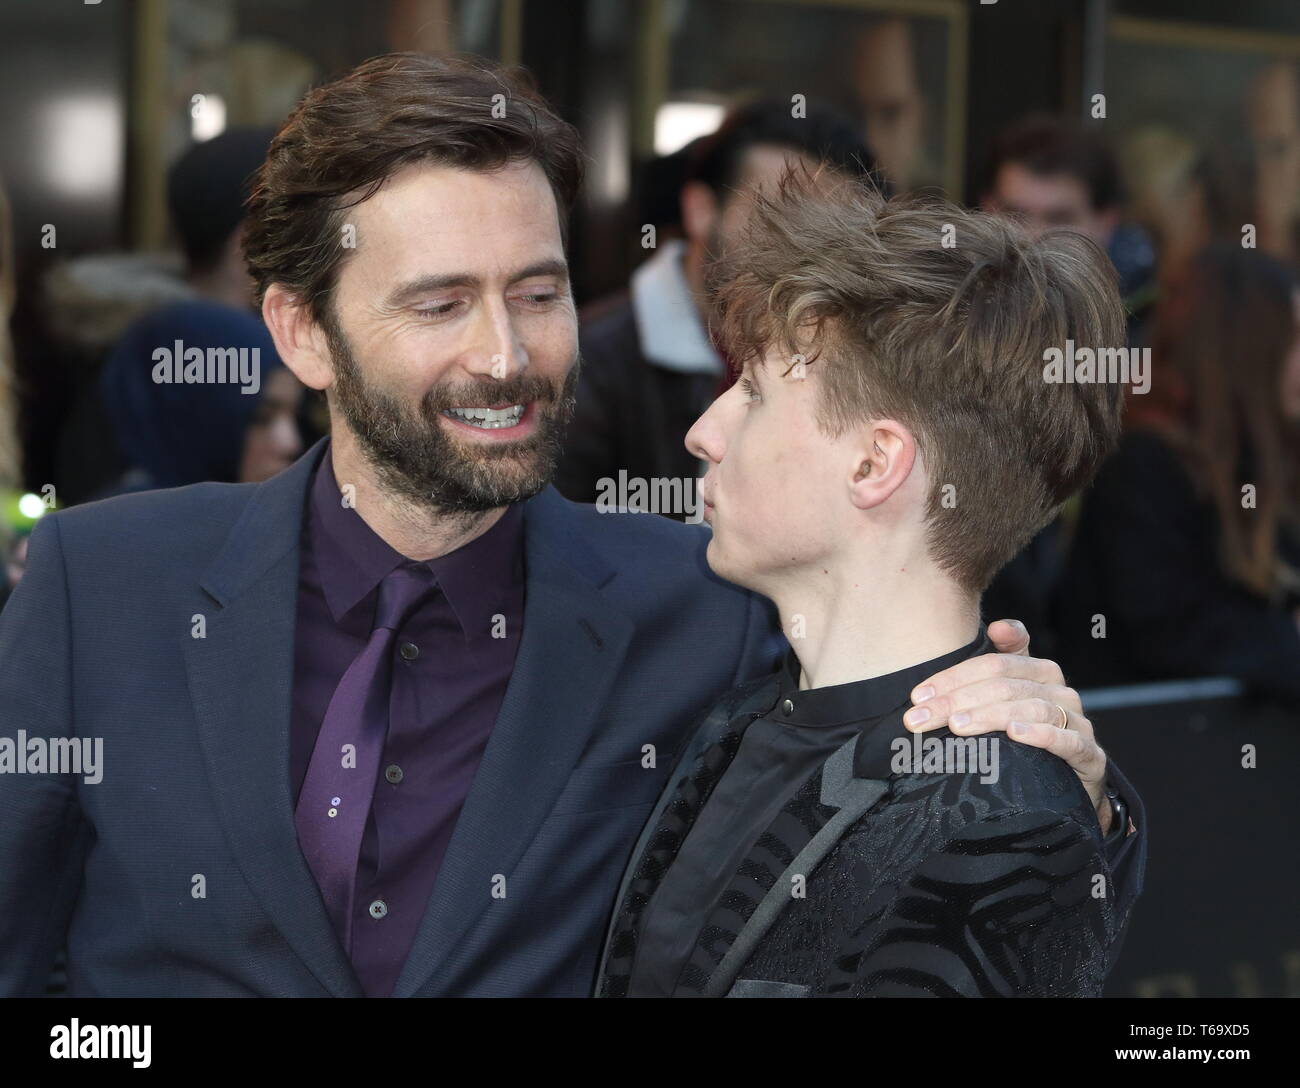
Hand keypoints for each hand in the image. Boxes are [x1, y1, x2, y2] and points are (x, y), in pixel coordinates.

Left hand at [903, 618, 1111, 833]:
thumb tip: (995, 627)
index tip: (918, 695)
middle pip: (1004, 686)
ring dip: (990, 715)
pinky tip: (1013, 734)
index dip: (953, 677)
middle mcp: (1059, 691)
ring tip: (957, 726)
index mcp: (1038, 671)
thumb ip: (991, 669)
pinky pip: (1067, 739)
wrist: (1071, 786)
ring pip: (1031, 707)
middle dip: (957, 700)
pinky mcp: (1089, 754)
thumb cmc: (1027, 738)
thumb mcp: (1005, 703)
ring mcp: (1077, 721)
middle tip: (921, 717)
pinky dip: (1040, 734)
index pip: (992, 664)